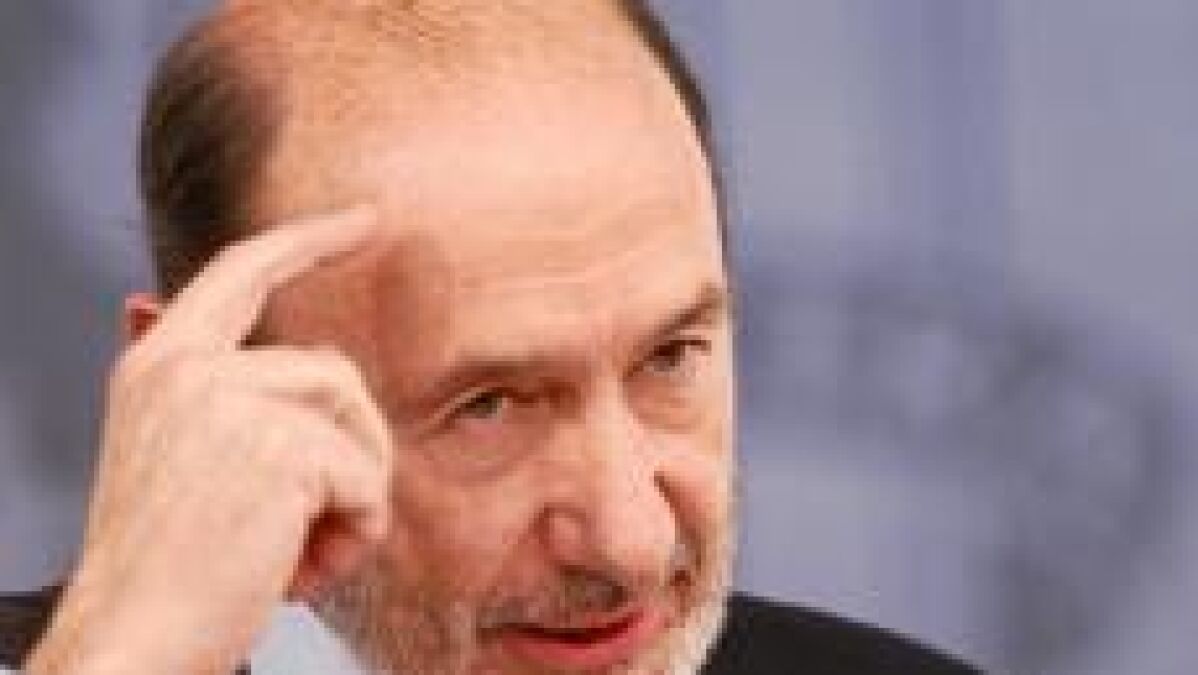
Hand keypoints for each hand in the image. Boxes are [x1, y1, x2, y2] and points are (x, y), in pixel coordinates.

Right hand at [26, 207, 394, 674]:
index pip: (242, 270)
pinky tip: (308, 568)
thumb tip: (141, 299)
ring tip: (307, 553)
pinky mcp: (274, 447)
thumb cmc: (165, 567)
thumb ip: (195, 387)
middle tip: (323, 525)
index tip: (367, 217)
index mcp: (158, 365)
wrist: (132, 643)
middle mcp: (187, 368)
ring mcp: (229, 401)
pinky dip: (359, 528)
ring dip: (353, 496)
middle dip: (354, 447)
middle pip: (332, 371)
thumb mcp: (170, 456)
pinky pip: (366, 475)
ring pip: (355, 421)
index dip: (309, 238)